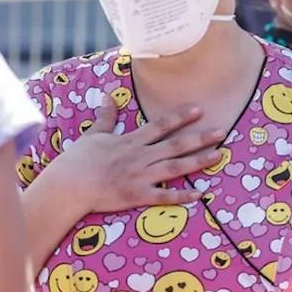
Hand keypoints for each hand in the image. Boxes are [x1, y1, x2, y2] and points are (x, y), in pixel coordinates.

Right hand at [42, 99, 224, 213]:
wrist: (69, 185)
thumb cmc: (79, 160)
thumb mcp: (93, 134)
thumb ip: (106, 116)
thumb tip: (109, 95)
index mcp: (130, 141)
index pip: (160, 125)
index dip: (181, 117)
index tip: (199, 110)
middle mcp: (139, 156)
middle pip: (175, 145)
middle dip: (200, 137)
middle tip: (222, 131)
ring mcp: (140, 177)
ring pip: (175, 167)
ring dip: (198, 161)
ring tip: (218, 156)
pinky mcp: (137, 196)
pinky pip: (163, 196)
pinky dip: (182, 196)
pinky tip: (200, 194)